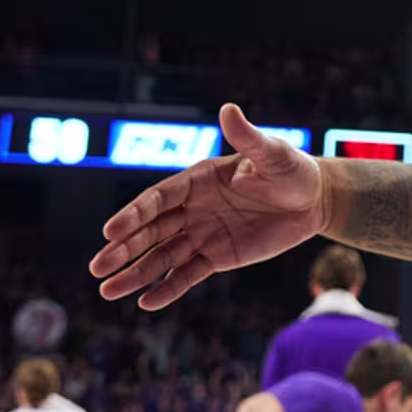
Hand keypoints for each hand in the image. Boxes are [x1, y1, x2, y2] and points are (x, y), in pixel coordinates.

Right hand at [90, 104, 327, 308]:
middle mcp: (192, 208)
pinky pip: (187, 274)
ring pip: (161, 256)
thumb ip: (247, 138)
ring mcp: (201, 234)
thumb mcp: (272, 153)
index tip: (111, 232)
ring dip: (135, 272)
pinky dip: (168, 287)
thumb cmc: (292, 170)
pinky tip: (145, 303)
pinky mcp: (216, 256)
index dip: (133, 216)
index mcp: (196, 180)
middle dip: (123, 249)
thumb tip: (228, 109)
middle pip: (150, 230)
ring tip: (108, 291)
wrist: (314, 200)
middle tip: (97, 268)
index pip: (157, 199)